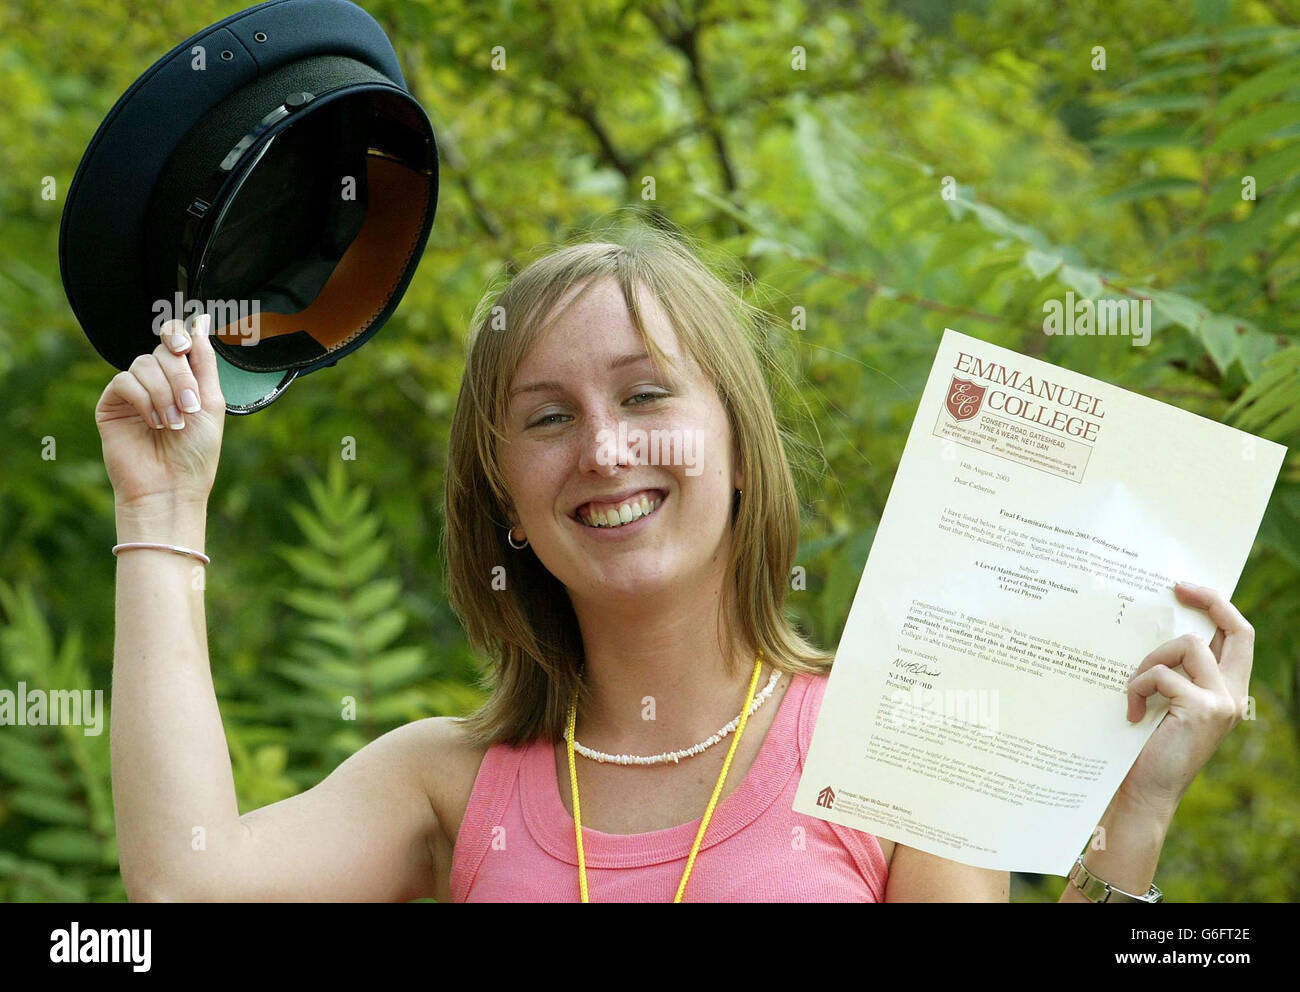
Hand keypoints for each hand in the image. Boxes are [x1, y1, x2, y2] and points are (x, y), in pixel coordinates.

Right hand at [95, 313, 225, 507]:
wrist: (171, 486)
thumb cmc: (195, 451)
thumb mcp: (210, 401)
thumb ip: (204, 361)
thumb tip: (200, 319)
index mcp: (183, 379)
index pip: (175, 340)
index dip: (178, 335)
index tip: (185, 347)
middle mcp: (157, 382)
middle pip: (163, 351)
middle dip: (181, 377)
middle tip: (190, 406)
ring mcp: (133, 392)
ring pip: (143, 364)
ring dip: (165, 393)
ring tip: (174, 423)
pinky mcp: (112, 404)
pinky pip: (125, 381)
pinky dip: (145, 400)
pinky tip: (155, 423)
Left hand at [1118, 582, 1253, 816]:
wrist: (1142, 790)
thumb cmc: (1144, 745)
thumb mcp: (1164, 701)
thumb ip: (1172, 671)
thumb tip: (1153, 625)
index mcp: (1226, 690)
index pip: (1238, 636)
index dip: (1218, 606)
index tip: (1184, 588)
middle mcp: (1233, 695)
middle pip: (1236, 630)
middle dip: (1210, 600)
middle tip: (1177, 587)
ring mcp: (1222, 702)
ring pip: (1188, 646)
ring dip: (1151, 660)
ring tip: (1133, 689)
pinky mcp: (1203, 709)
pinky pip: (1162, 674)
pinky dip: (1137, 687)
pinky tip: (1130, 713)